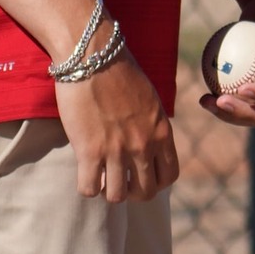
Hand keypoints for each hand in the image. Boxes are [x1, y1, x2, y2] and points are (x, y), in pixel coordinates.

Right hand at [55, 37, 178, 202]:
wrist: (94, 56)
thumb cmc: (120, 72)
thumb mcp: (150, 101)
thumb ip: (153, 126)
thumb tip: (149, 143)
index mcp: (162, 133)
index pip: (170, 176)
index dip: (157, 183)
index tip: (143, 177)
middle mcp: (143, 146)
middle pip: (145, 192)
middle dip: (133, 192)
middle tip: (121, 182)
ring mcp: (117, 151)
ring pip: (117, 196)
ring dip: (109, 192)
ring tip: (101, 179)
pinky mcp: (89, 151)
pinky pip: (90, 188)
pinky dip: (87, 187)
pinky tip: (85, 174)